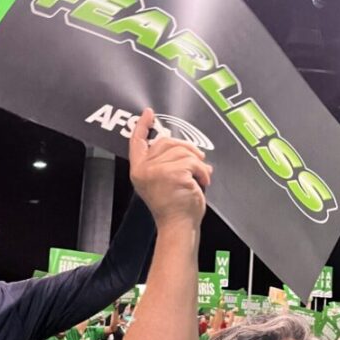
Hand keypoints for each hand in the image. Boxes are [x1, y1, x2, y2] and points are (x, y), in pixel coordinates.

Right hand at [129, 108, 212, 228]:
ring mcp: (157, 171)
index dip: (142, 125)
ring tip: (202, 175)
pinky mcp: (172, 173)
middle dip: (186, 147)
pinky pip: (193, 162)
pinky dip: (202, 171)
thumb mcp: (161, 181)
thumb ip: (163, 163)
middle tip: (198, 159)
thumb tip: (182, 147)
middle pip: (165, 141)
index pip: (137, 142)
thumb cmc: (174, 208)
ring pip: (182, 151)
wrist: (178, 226)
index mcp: (139, 170)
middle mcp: (144, 169)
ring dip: (197, 162)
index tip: (149, 113)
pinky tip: (203, 181)